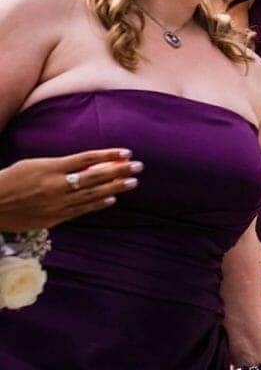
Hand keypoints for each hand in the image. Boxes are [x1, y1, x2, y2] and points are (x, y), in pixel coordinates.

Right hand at [0, 148, 141, 231]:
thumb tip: (87, 164)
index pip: (88, 159)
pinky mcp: (55, 217)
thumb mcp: (35, 165)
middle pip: (96, 177)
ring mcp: (57, 203)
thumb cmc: (12, 180)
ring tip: (133, 182)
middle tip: (139, 167)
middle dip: (120, 171)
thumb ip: (61, 165)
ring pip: (92, 195)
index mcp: (52, 168)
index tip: (127, 152)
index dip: (109, 155)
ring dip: (115, 188)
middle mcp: (57, 185)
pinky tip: (111, 200)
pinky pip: (81, 210)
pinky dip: (97, 204)